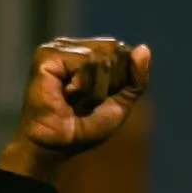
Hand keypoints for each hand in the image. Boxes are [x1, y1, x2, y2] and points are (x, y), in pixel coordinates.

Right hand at [0, 37, 150, 180]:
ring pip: (101, 58)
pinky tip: (64, 95)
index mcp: (89, 52)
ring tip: (74, 101)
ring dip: (94, 90)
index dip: (119, 81)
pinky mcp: (47, 55)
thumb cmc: (84, 127)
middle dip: (107, 85)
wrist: (57, 146)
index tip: (98, 101)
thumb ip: (135, 78)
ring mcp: (59, 48)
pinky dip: (81, 86)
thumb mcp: (120, 104)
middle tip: (84, 103)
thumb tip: (143, 48)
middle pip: (114, 51)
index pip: (124, 52)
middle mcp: (74, 46)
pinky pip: (85, 62)